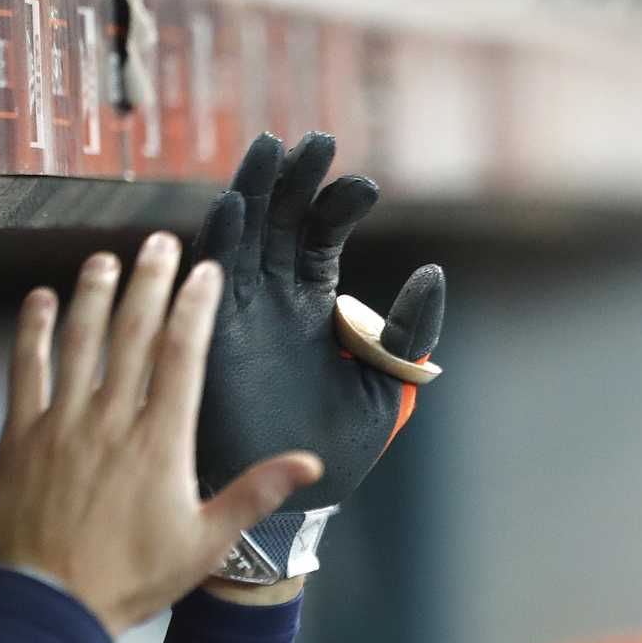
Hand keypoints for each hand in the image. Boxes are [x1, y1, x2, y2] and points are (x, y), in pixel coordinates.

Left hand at [0, 236, 321, 635]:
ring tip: (106, 260)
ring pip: (79, 340)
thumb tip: (310, 465)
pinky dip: (32, 331)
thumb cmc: (134, 578)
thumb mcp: (207, 543)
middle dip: (149, 281)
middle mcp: (112, 420)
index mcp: (161, 442)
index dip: (195, 307)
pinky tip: (40, 301)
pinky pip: (26, 370)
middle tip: (161, 244)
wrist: (54, 605)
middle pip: (132, 333)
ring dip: (93, 293)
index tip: (205, 273)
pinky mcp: (23, 437)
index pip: (182, 355)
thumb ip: (255, 494)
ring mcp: (63, 424)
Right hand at [192, 131, 443, 569]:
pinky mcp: (209, 333)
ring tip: (270, 149)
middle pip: (279, 217)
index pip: (323, 232)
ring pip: (241, 232)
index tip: (365, 187)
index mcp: (315, 303)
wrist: (289, 500)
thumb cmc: (338, 452)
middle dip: (296, 179)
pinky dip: (219, 240)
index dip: (340, 203)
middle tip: (316, 142)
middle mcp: (272, 296)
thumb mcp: (388, 388)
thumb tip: (432, 273)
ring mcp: (238, 309)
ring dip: (253, 190)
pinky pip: (209, 276)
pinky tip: (232, 206)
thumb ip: (408, 334)